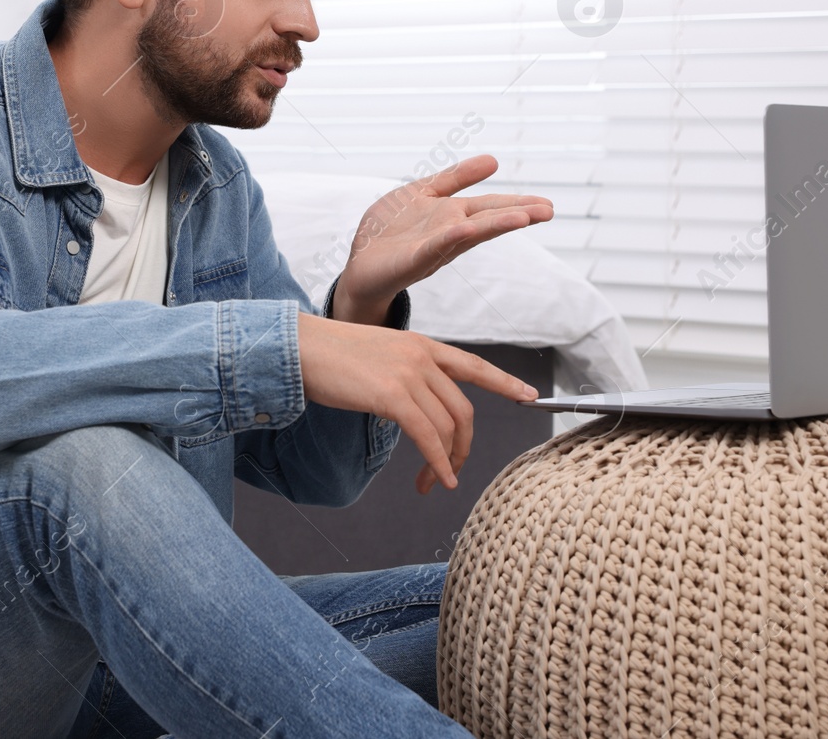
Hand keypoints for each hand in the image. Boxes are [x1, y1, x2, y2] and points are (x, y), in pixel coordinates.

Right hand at [296, 311, 539, 493]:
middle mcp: (421, 356)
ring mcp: (409, 373)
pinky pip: (427, 436)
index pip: (473, 364)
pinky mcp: (392, 394)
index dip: (504, 382)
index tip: (530, 395)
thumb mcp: (378, 358)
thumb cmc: (329, 357)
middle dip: (464, 445)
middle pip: (463, 408)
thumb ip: (403, 376)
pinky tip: (438, 480)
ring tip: (433, 482)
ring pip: (447, 426)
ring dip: (446, 461)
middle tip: (454, 470)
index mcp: (421, 345)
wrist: (297, 348)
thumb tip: (414, 410)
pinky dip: (438, 462)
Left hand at [333, 154, 552, 317]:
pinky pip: (433, 248)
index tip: (548, 205)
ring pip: (469, 234)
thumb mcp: (423, 193)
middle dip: (518, 214)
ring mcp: (433, 247)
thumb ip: (455, 177)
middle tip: (549, 211)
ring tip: (523, 218)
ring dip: (495, 226)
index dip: (519, 204)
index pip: (491, 207)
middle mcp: (450, 232)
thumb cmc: (391, 231)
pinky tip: (466, 229)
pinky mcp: (411, 260)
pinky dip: (450, 239)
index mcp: (454, 216)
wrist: (360, 265)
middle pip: (488, 220)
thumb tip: (494, 160)